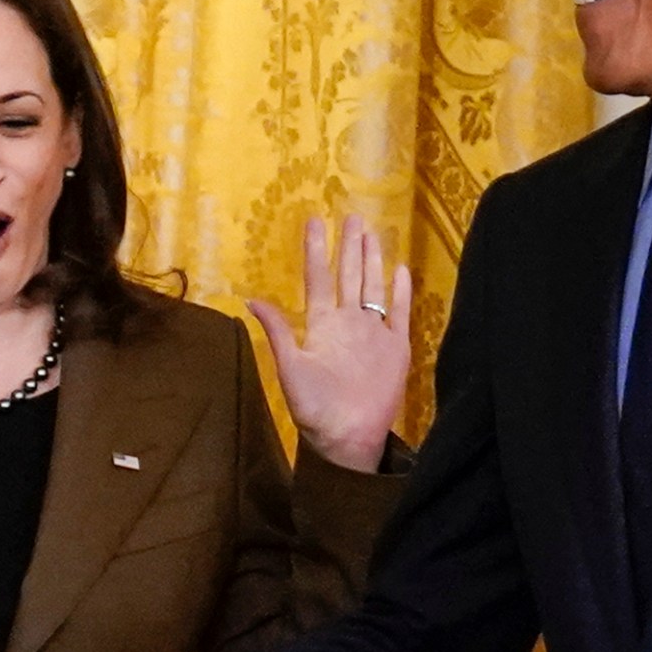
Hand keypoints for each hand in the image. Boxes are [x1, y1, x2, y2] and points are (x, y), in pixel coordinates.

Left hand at [246, 215, 412, 472]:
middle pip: (349, 275)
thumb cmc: (314, 408)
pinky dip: (400, 292)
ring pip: (373, 287)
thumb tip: (251, 299)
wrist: (347, 436)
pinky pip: (399, 313)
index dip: (316, 251)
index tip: (314, 222)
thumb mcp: (290, 367)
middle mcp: (348, 323)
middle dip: (349, 246)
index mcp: (322, 325)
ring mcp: (373, 333)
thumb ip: (278, 332)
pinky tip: (399, 269)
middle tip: (351, 216)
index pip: (319, 279)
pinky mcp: (396, 348)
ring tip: (372, 232)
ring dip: (372, 260)